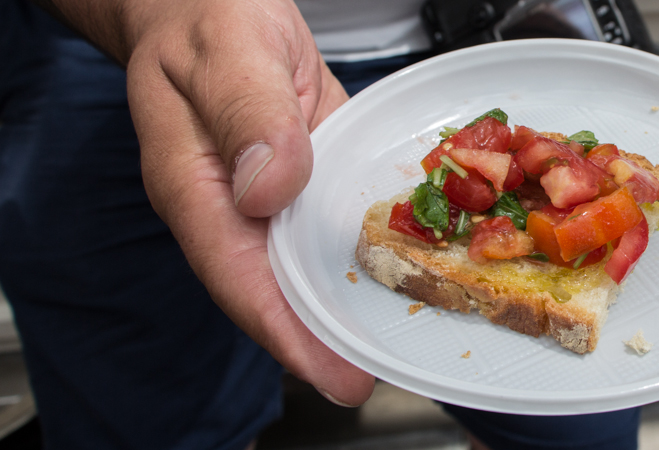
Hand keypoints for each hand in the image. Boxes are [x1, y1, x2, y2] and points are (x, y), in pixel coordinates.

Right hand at [44, 0, 374, 405]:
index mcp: (198, 189)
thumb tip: (268, 190)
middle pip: (276, 287)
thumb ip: (248, 115)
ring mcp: (270, 193)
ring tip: (393, 337)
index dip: (287, 333)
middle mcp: (234, 204)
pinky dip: (359, 246)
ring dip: (344, 301)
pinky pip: (328, 219)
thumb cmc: (206, 17)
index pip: (240, 279)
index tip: (334, 374)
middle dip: (321, 337)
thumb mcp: (229, 53)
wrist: (210, 1)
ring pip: (305, 261)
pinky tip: (399, 263)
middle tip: (374, 373)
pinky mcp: (302, 173)